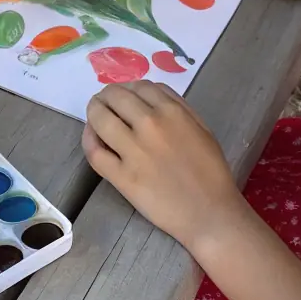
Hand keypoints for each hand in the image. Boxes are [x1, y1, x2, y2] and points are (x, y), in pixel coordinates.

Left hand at [84, 81, 244, 251]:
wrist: (209, 213)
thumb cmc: (211, 171)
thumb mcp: (202, 127)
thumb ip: (178, 105)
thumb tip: (150, 92)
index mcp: (172, 111)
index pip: (139, 86)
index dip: (129, 88)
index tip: (126, 96)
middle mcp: (150, 125)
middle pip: (115, 96)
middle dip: (107, 95)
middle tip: (104, 101)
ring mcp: (133, 151)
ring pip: (100, 119)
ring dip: (94, 111)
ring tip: (95, 114)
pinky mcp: (122, 177)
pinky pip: (95, 152)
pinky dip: (89, 140)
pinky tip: (92, 137)